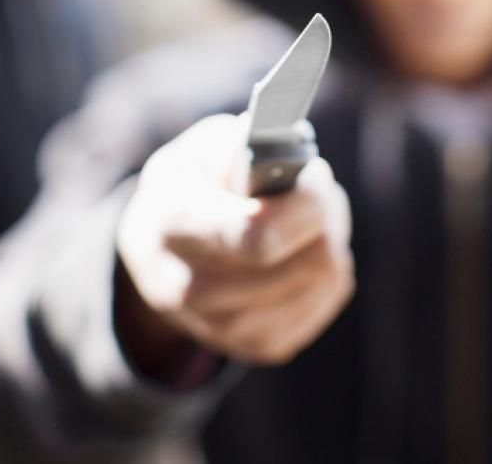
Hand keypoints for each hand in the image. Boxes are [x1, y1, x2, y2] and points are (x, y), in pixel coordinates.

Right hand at [115, 114, 353, 369]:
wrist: (161, 248)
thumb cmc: (195, 184)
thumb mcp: (203, 148)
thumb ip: (245, 145)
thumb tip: (292, 156)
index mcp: (171, 226)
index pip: (257, 237)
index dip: (305, 206)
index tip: (315, 177)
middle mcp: (187, 288)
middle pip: (306, 264)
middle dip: (326, 216)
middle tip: (317, 189)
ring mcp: (223, 327)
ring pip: (324, 280)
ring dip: (330, 238)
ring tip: (307, 216)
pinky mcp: (258, 345)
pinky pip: (327, 299)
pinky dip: (328, 269)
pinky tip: (302, 249)